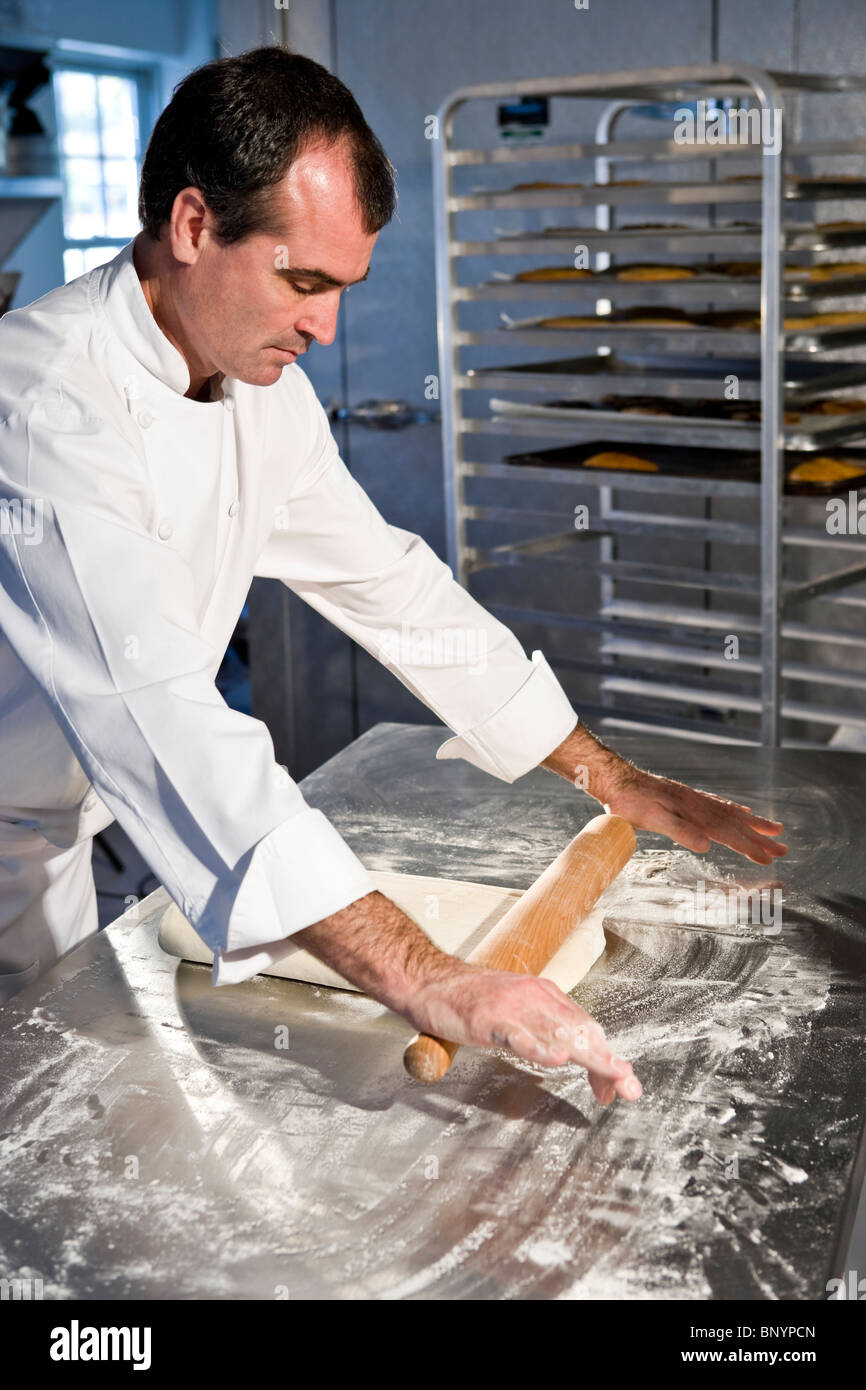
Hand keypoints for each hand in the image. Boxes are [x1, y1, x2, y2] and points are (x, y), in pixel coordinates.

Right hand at [409, 968, 641, 1104]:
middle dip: (608, 1061)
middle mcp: (534, 996)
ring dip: (588, 1057)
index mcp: (544, 994)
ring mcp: (511, 1006)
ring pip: (558, 1033)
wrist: (428, 979)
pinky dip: (537, 1048)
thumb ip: (540, 1027)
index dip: (605, 1057)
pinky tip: (555, 1060)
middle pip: (580, 1031)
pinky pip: (516, 1035)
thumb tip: (568, 1055)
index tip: (618, 1085)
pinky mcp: (486, 1018)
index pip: (585, 1027)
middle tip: (630, 1088)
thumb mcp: (514, 1008)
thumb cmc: (468, 997)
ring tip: (612, 1075)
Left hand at [543, 723, 787, 865]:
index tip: (770, 858)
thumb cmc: (630, 803)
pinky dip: (734, 812)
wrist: (616, 780)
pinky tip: (741, 813)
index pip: (728, 834)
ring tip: (774, 829)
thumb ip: (680, 831)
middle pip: (736, 825)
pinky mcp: (687, 798)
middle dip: (760, 839)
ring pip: (731, 814)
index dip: (749, 847)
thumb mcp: (653, 819)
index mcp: (695, 814)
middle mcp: (700, 806)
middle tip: (785, 849)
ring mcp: (695, 801)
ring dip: (753, 824)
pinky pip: (719, 806)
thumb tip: (707, 846)